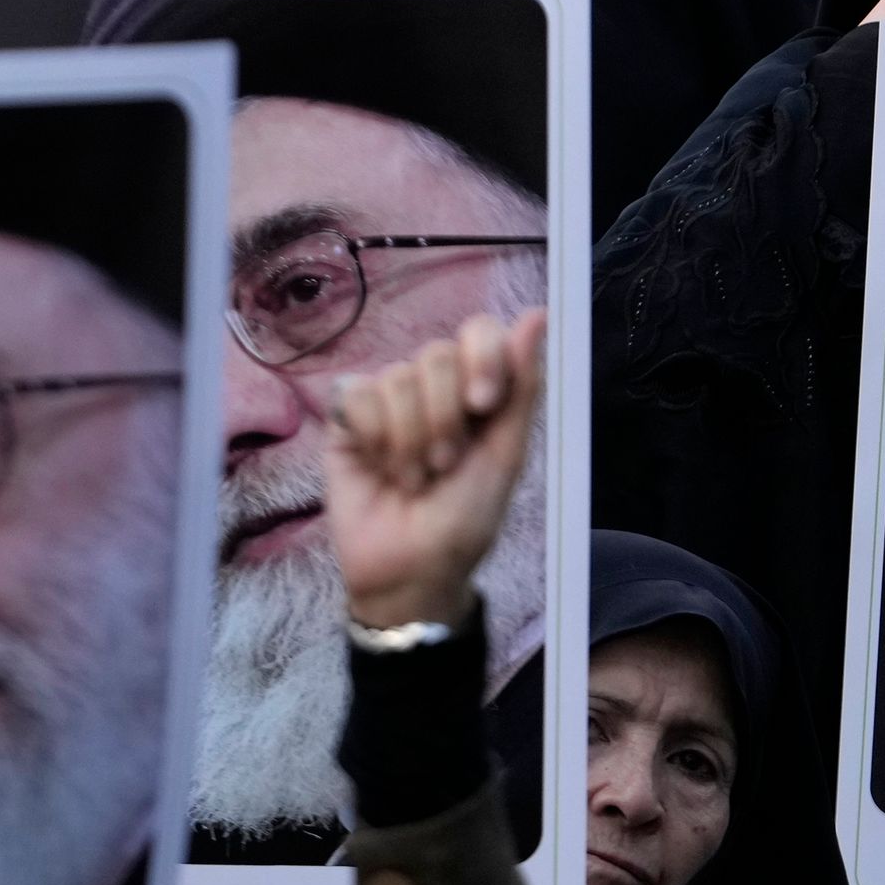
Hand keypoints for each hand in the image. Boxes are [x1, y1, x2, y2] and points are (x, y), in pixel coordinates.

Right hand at [323, 307, 548, 630]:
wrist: (410, 570)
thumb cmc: (464, 520)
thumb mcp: (504, 457)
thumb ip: (521, 387)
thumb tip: (538, 315)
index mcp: (477, 389)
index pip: (478, 331)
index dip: (482, 359)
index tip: (483, 404)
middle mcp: (433, 386)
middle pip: (436, 354)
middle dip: (445, 419)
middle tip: (444, 465)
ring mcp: (388, 398)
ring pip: (397, 378)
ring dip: (410, 439)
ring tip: (413, 478)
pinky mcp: (347, 417)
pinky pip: (356, 394)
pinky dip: (374, 436)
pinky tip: (378, 466)